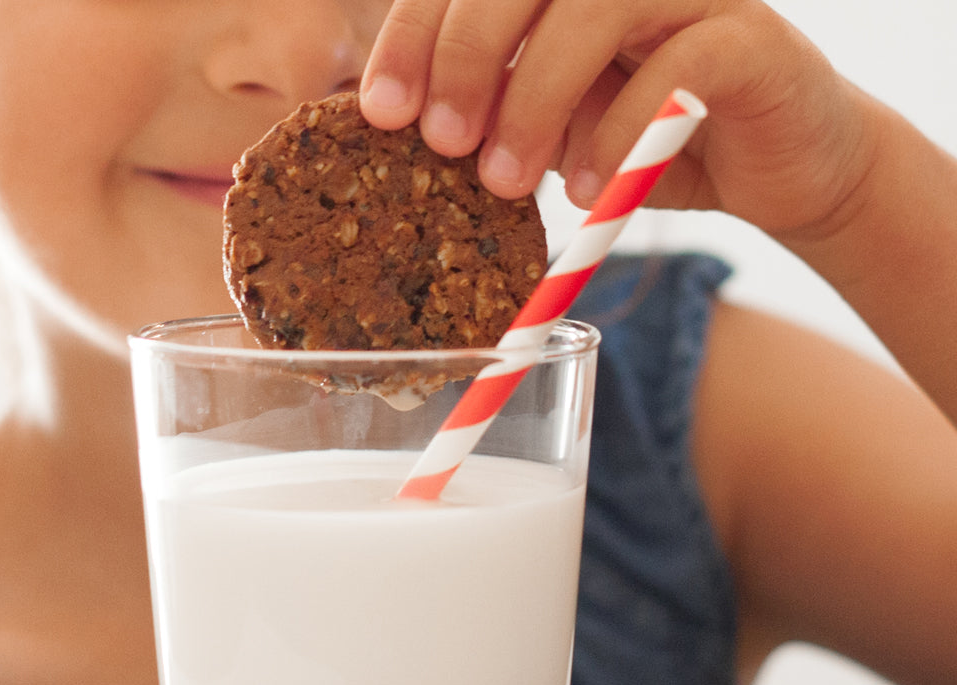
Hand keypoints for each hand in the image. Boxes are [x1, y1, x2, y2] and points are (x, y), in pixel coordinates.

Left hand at [360, 0, 877, 242]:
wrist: (776, 164)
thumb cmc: (650, 139)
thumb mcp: (557, 127)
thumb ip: (501, 112)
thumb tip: (415, 133)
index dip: (416, 32)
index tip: (380, 110)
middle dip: (466, 55)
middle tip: (441, 142)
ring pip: (597, 6)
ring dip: (536, 96)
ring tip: (506, 181)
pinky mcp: (751, 40)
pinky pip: (680, 64)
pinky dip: (622, 131)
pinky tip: (592, 192)